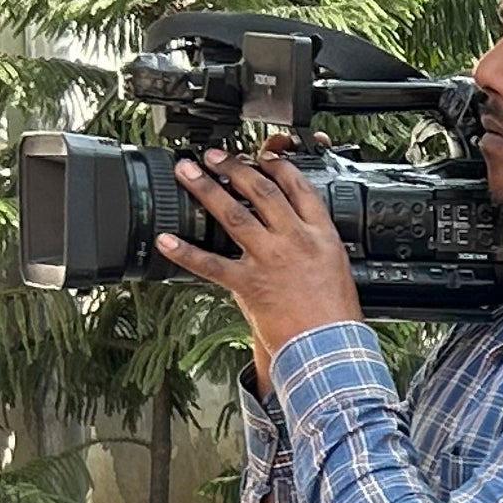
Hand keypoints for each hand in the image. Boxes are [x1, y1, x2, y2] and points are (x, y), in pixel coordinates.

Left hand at [151, 144, 363, 376]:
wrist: (331, 346)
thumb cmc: (336, 316)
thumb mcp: (335, 267)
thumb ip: (310, 246)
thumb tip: (286, 233)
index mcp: (321, 234)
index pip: (298, 186)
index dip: (277, 166)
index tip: (262, 157)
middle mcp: (294, 240)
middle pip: (261, 191)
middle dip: (234, 168)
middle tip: (214, 156)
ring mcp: (270, 260)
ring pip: (233, 215)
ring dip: (205, 188)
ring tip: (186, 172)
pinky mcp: (250, 284)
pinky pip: (210, 264)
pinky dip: (185, 252)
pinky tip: (166, 240)